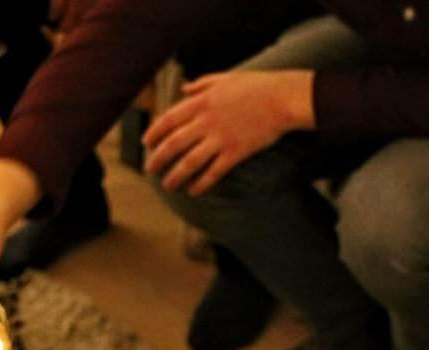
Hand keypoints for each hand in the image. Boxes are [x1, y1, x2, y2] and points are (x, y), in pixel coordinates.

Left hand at [143, 70, 312, 195]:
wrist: (283, 99)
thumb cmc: (256, 86)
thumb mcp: (225, 78)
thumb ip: (201, 84)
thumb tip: (184, 88)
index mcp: (201, 102)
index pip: (168, 120)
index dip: (154, 133)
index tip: (146, 144)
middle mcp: (206, 121)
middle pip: (173, 144)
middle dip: (158, 159)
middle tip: (150, 170)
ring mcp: (220, 138)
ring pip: (189, 162)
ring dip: (175, 176)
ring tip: (167, 186)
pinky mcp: (235, 153)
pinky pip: (214, 172)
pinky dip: (202, 183)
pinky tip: (194, 191)